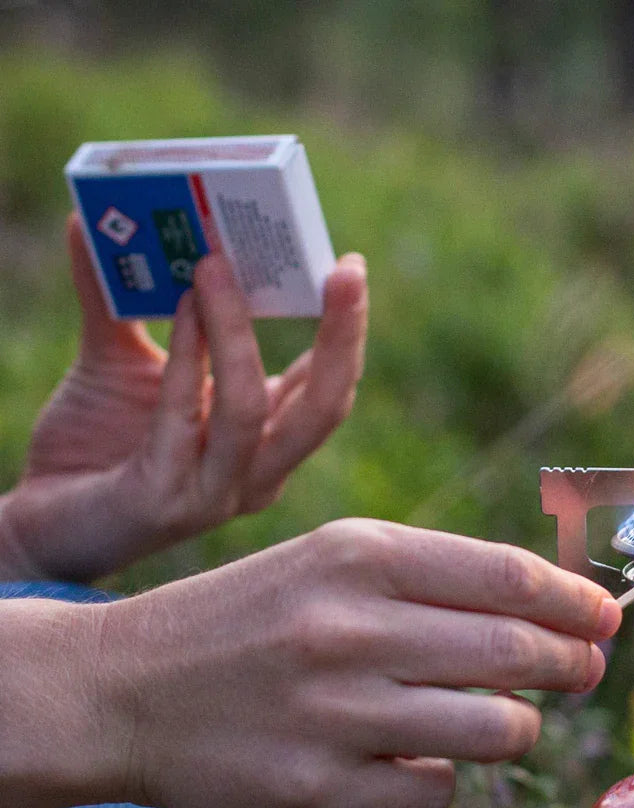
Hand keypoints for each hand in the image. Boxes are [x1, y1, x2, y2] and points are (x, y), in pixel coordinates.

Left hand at [0, 215, 366, 581]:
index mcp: (265, 441)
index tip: (346, 267)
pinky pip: (185, 420)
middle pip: (324, 408)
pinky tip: (182, 307)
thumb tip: (91, 219)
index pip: (325, 387)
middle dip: (343, 336)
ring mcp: (216, 493)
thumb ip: (116, 300)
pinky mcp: (165, 502)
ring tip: (214, 265)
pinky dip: (187, 358)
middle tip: (345, 271)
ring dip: (237, 333)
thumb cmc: (94, 445)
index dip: (345, 330)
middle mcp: (257, 473)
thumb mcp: (116, 361)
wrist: (44, 521)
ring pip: (251, 410)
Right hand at [11, 521, 616, 807]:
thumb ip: (436, 577)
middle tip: (586, 669)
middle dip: (573, 664)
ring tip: (506, 718)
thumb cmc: (251, 616)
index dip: (576, 602)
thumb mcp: (332, 561)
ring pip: (496, 729)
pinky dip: (445, 775)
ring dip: (518, 726)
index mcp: (360, 555)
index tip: (606, 618)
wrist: (127, 687)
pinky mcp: (317, 791)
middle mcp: (350, 628)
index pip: (509, 577)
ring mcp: (334, 714)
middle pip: (517, 653)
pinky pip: (436, 791)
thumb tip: (551, 608)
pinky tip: (413, 758)